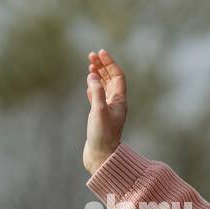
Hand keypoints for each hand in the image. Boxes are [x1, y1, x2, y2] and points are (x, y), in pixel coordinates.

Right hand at [83, 49, 127, 173]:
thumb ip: (96, 93)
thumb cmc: (102, 136)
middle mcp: (116, 104)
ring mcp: (108, 110)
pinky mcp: (100, 116)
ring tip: (90, 64)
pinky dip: (94, 87)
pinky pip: (98, 97)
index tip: (100, 52)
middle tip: (92, 55)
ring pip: (104, 87)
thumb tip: (92, 75)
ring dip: (98, 75)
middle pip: (111, 79)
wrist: (101, 156)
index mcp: (120, 102)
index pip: (117, 77)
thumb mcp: (99, 112)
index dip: (110, 63)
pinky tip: (89, 83)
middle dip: (103, 66)